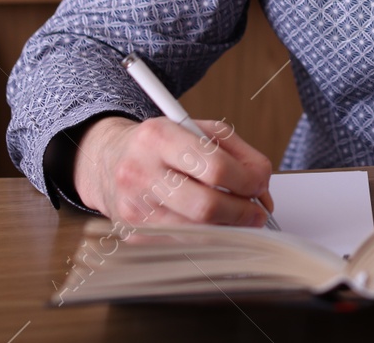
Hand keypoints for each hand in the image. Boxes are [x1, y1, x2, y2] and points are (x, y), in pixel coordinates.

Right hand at [72, 116, 273, 227]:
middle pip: (205, 206)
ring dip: (228, 229)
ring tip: (237, 218)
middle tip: (257, 213)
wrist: (109, 159)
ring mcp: (133, 207)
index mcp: (160, 137)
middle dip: (242, 214)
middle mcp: (140, 172)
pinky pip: (182, 243)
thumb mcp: (200, 130)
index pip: (215, 167)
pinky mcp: (132, 234)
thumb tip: (263, 189)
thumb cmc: (162, 144)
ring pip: (195, 232)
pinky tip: (211, 224)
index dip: (247, 182)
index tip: (260, 187)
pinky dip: (205, 237)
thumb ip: (240, 155)